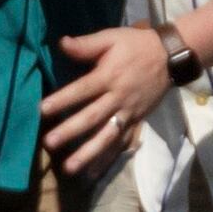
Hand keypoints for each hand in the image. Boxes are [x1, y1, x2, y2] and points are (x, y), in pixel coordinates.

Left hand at [41, 20, 179, 177]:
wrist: (170, 56)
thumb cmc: (136, 45)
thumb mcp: (112, 38)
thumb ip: (86, 45)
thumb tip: (61, 43)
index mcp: (109, 75)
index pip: (83, 89)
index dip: (63, 99)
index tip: (43, 110)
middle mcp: (118, 97)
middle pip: (92, 117)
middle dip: (70, 130)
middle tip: (49, 143)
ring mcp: (128, 112)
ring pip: (106, 136)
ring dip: (88, 153)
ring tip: (69, 168)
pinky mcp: (135, 121)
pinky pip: (120, 143)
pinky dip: (107, 159)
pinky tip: (92, 173)